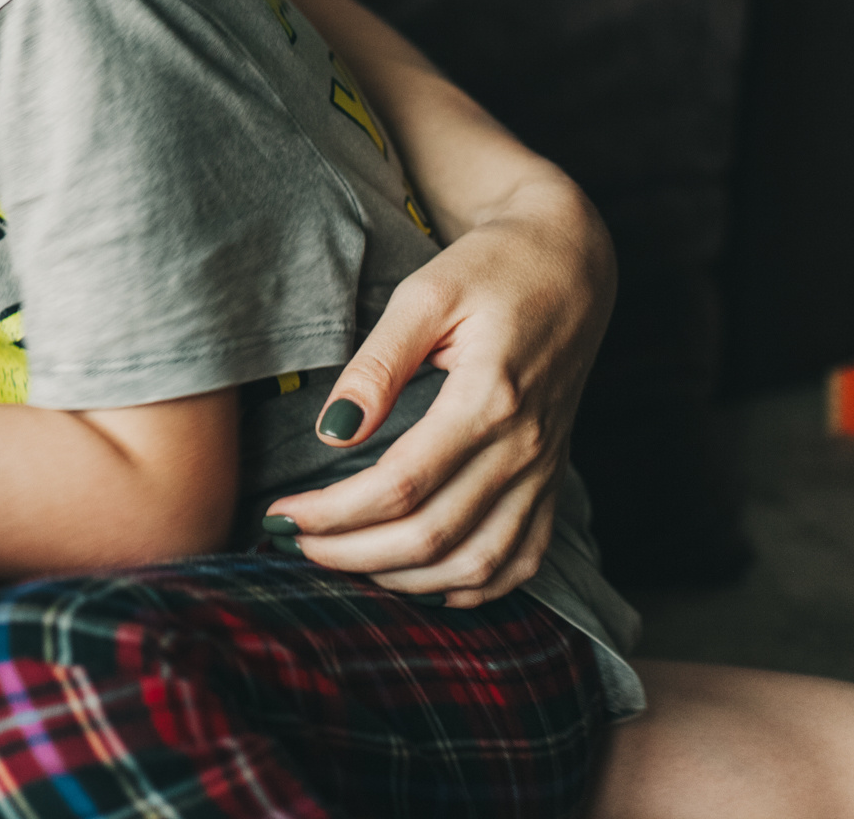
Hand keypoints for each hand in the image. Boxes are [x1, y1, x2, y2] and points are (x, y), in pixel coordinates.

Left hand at [264, 177, 614, 605]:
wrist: (570, 267)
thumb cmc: (490, 270)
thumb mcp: (424, 295)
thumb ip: (378, 365)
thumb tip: (333, 429)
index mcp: (488, 400)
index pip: (401, 485)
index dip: (334, 512)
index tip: (283, 513)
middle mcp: (524, 449)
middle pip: (432, 537)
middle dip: (351, 552)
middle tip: (294, 542)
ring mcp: (544, 472)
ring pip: (476, 565)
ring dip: (403, 579)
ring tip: (342, 560)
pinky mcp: (551, 480)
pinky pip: (521, 562)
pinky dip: (469, 586)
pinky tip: (419, 578)